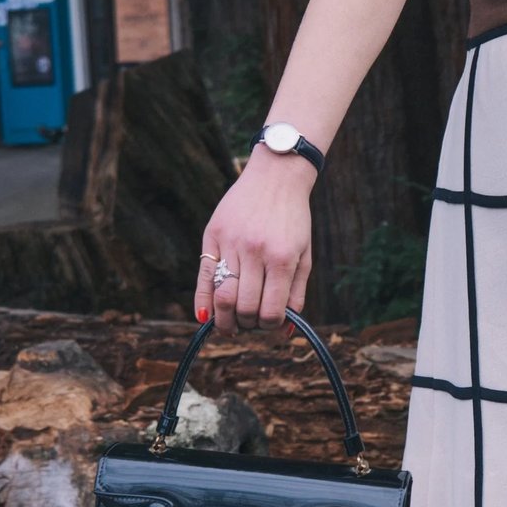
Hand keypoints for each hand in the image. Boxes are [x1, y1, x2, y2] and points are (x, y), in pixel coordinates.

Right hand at [194, 145, 316, 335]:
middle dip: (247, 324)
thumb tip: (284, 330)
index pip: (270, 311)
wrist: (276, 176)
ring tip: (230, 324)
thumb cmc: (294, 220)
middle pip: (244, 308)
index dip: (270, 326)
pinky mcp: (212, 235)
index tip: (270, 324)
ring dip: (226, 319)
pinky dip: (202, 302)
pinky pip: (203, 277)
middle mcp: (255, 252)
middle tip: (250, 323)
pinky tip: (205, 317)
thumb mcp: (304, 255)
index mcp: (282, 258)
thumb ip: (295, 293)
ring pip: (222, 296)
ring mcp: (231, 243)